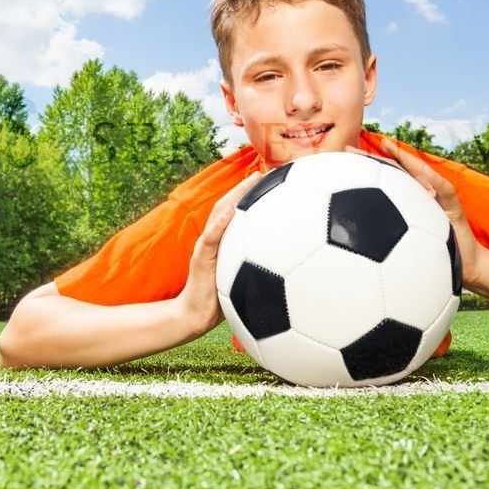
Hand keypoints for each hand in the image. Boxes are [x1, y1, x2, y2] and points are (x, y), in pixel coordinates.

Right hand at [176, 170, 263, 337]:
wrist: (195, 317)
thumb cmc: (221, 302)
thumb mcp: (245, 285)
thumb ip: (262, 274)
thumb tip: (293, 275)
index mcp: (228, 243)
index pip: (241, 213)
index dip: (257, 196)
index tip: (277, 181)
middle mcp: (217, 238)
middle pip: (231, 205)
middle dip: (249, 187)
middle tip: (270, 171)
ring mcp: (206, 245)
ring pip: (221, 213)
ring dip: (236, 195)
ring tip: (253, 180)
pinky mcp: (200, 257)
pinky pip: (211, 237)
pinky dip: (221, 222)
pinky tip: (232, 211)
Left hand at [344, 138, 485, 289]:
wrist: (466, 266)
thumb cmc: (435, 258)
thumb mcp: (405, 251)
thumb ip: (387, 240)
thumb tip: (355, 241)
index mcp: (408, 204)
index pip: (384, 181)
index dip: (365, 169)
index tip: (344, 156)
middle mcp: (422, 196)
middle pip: (396, 171)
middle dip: (374, 157)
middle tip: (351, 146)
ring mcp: (437, 198)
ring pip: (418, 173)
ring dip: (404, 158)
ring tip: (387, 145)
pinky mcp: (454, 206)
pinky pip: (444, 190)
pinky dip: (434, 180)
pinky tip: (422, 170)